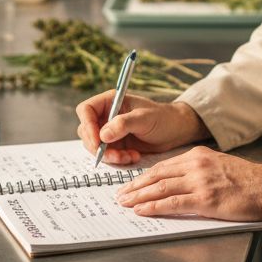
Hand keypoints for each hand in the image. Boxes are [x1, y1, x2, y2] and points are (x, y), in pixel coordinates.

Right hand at [74, 93, 207, 165]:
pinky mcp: (116, 145)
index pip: (86, 110)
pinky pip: (107, 155)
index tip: (97, 142)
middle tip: (115, 155)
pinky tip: (133, 156)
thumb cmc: (162, 118)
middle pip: (86, 131)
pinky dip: (118, 159)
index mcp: (110, 101)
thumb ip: (123, 124)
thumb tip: (102, 135)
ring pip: (95, 146)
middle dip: (98, 146)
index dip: (88, 126)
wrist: (175, 131)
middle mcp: (106, 116)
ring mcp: (110, 131)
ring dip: (110, 155)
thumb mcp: (144, 118)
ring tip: (129, 156)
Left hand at [115, 146, 261, 221]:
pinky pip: (172, 203)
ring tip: (125, 203)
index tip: (131, 184)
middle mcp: (195, 165)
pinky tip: (141, 210)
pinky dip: (153, 207)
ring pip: (160, 188)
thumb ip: (198, 170)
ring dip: (138, 196)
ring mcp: (199, 181)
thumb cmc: (247, 182)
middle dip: (135, 186)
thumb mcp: (219, 166)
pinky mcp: (204, 199)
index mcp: (198, 155)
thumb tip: (177, 183)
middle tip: (120, 194)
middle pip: (157, 175)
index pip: (163, 166)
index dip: (144, 177)